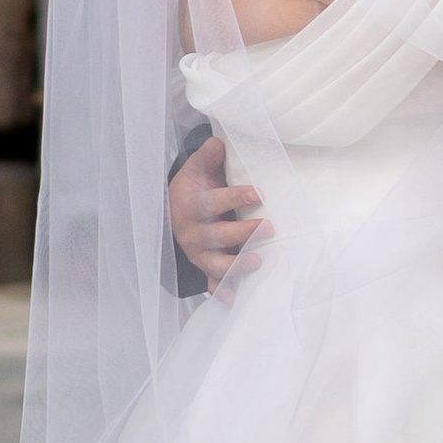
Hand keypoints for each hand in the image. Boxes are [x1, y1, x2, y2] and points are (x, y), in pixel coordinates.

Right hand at [169, 136, 263, 291]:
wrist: (173, 213)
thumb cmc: (191, 189)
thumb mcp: (195, 170)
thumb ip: (207, 158)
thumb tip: (217, 142)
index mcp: (189, 207)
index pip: (212, 203)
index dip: (234, 198)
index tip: (258, 194)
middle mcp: (191, 234)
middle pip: (216, 236)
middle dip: (242, 233)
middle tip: (268, 228)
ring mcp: (197, 254)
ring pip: (215, 264)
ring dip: (235, 266)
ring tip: (257, 262)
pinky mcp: (203, 269)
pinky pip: (213, 284)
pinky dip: (223, 293)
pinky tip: (236, 301)